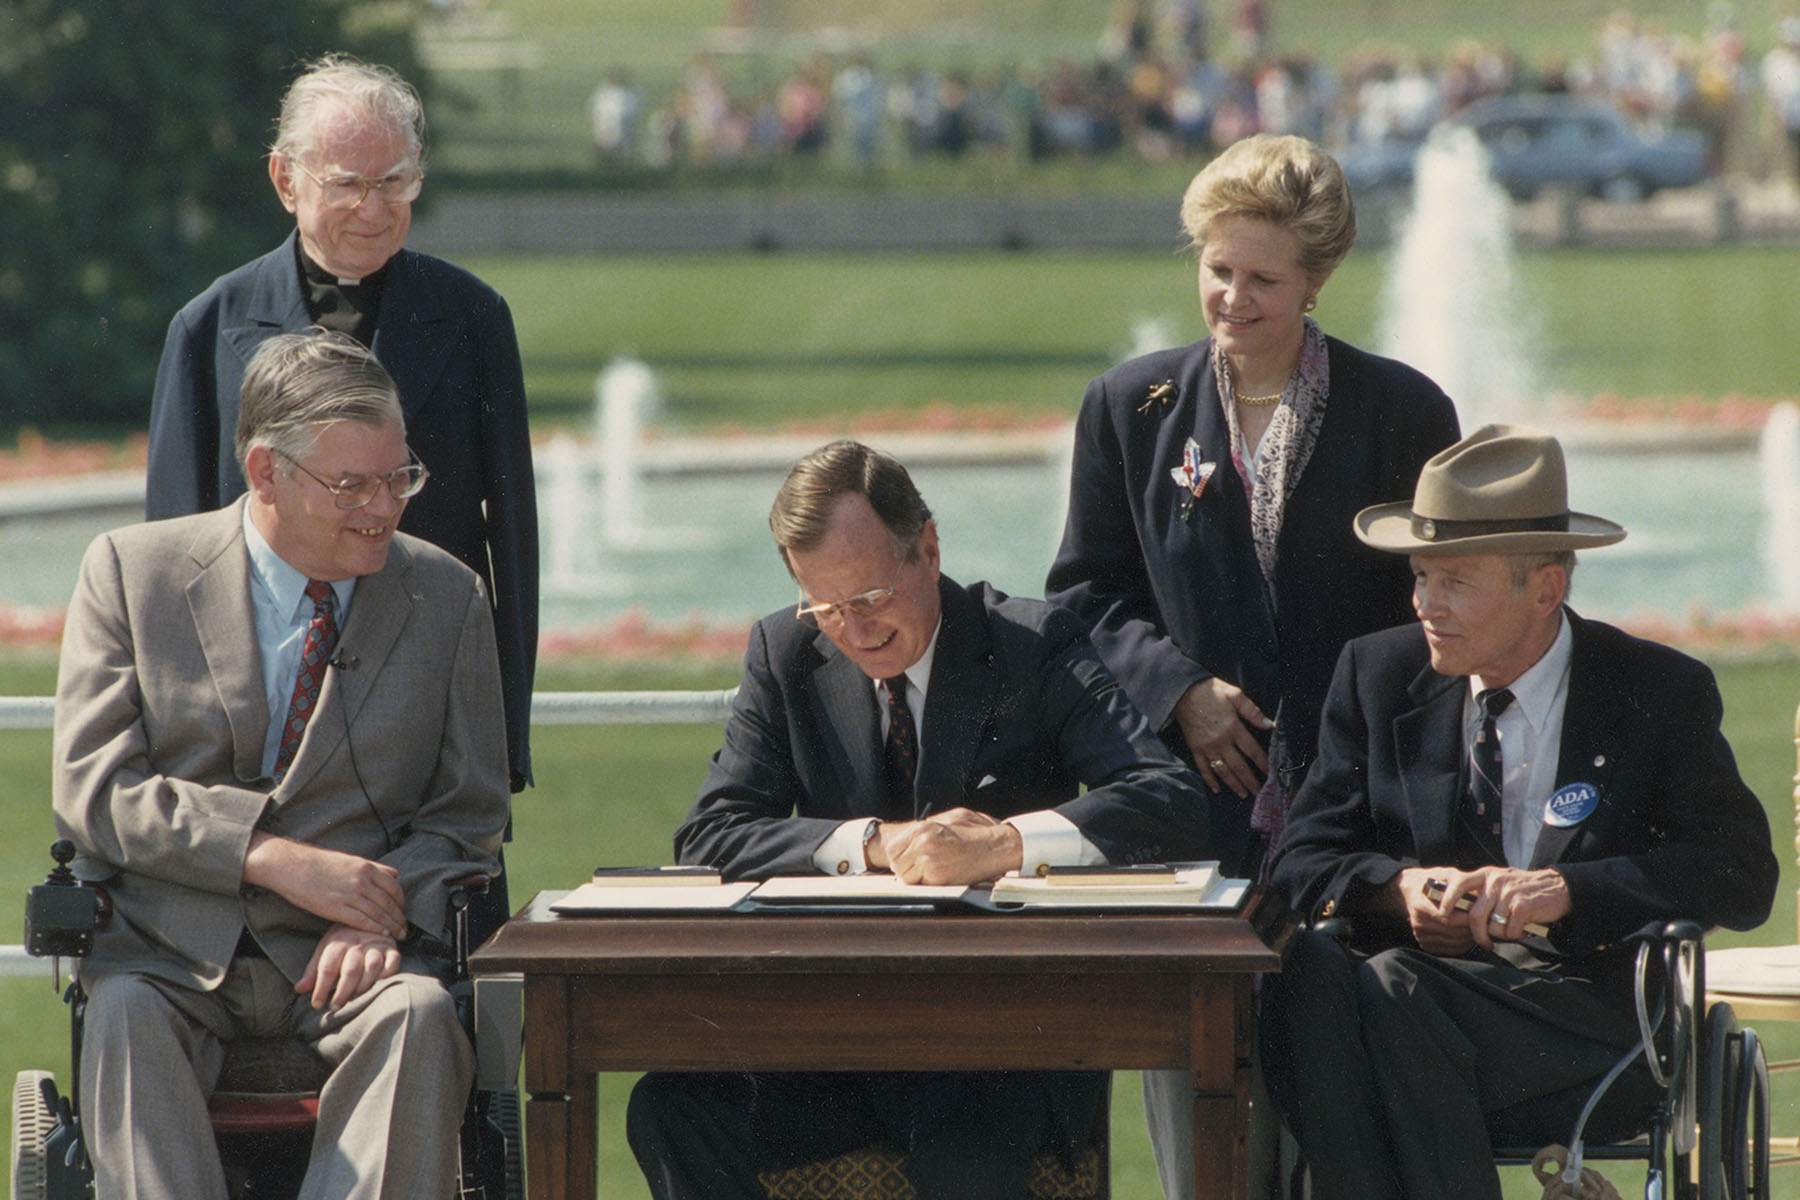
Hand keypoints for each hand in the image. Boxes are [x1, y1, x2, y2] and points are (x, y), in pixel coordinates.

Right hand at [243, 834, 407, 940]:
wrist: (292, 865)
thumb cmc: (319, 863)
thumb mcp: (351, 860)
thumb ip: (374, 867)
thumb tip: (395, 873)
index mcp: (367, 867)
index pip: (394, 887)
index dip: (401, 902)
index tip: (403, 912)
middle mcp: (362, 880)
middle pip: (389, 902)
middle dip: (400, 918)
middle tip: (405, 929)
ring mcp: (350, 894)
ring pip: (379, 913)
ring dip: (392, 926)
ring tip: (399, 936)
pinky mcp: (337, 908)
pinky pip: (362, 920)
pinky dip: (375, 928)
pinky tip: (382, 935)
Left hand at [296, 924, 401, 1009]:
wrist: (368, 917)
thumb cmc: (343, 940)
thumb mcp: (324, 950)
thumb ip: (313, 971)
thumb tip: (299, 989)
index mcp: (338, 941)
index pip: (327, 967)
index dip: (321, 987)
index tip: (317, 1004)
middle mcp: (358, 942)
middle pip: (351, 969)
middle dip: (342, 991)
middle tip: (335, 1007)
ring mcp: (377, 945)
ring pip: (372, 966)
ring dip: (363, 986)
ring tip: (354, 999)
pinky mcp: (393, 949)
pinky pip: (393, 962)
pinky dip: (387, 975)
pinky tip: (378, 985)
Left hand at [871, 809, 1020, 884]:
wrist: (995, 847)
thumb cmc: (975, 832)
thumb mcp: (949, 818)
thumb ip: (927, 826)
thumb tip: (910, 836)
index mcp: (922, 828)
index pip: (893, 848)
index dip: (899, 856)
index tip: (907, 858)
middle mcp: (922, 844)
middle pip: (897, 865)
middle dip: (906, 868)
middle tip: (920, 867)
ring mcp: (929, 862)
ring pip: (907, 878)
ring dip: (916, 878)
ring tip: (933, 871)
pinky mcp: (939, 878)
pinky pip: (922, 886)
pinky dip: (928, 884)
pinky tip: (942, 875)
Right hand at [1172, 678, 1271, 797]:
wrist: (1183, 692)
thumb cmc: (1211, 691)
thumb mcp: (1235, 695)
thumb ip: (1252, 711)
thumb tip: (1271, 724)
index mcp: (1233, 728)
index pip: (1252, 750)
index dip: (1263, 763)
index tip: (1271, 773)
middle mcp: (1221, 741)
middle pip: (1239, 766)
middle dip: (1251, 781)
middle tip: (1259, 792)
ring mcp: (1207, 747)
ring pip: (1223, 771)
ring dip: (1234, 784)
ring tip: (1243, 794)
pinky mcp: (1195, 749)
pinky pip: (1203, 768)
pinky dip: (1210, 780)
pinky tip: (1217, 789)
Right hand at [1394, 866, 1475, 953]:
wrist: (1410, 890)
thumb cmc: (1432, 880)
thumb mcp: (1446, 874)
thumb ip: (1461, 884)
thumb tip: (1482, 898)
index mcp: (1422, 905)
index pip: (1450, 919)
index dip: (1470, 919)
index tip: (1482, 913)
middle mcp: (1419, 923)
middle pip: (1455, 933)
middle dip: (1473, 929)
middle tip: (1484, 921)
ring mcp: (1420, 935)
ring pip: (1456, 943)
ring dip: (1470, 937)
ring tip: (1476, 925)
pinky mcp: (1425, 944)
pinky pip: (1451, 950)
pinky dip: (1463, 944)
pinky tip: (1465, 932)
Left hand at [1396, 865, 1570, 952]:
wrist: (1558, 887)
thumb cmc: (1524, 888)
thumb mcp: (1500, 881)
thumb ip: (1482, 892)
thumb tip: (1458, 911)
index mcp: (1486, 875)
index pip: (1458, 884)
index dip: (1447, 901)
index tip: (1443, 914)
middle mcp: (1495, 882)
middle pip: (1474, 916)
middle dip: (1477, 935)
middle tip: (1484, 943)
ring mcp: (1508, 895)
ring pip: (1493, 927)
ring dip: (1502, 934)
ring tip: (1512, 928)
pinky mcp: (1522, 908)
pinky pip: (1510, 931)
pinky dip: (1516, 934)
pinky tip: (1523, 928)